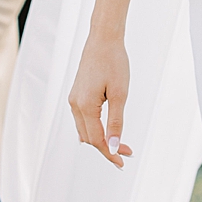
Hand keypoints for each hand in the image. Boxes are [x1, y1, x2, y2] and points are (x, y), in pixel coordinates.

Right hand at [68, 30, 134, 168]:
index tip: (123, 162)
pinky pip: (83, 119)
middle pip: (89, 138)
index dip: (110, 153)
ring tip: (120, 144)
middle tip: (128, 152)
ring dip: (100, 139)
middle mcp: (74, 105)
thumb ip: (116, 122)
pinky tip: (106, 131)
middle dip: (107, 147)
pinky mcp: (76, 95)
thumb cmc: (115, 63)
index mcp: (84, 106)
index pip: (96, 140)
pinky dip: (94, 128)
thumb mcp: (120, 93)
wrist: (103, 39)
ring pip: (84, 130)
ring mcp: (73, 100)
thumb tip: (112, 147)